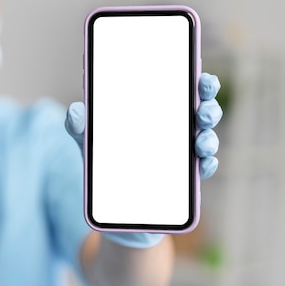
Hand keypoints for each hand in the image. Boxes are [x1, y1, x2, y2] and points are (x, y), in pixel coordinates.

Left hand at [64, 73, 222, 247]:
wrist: (113, 208)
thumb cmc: (105, 166)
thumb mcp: (89, 144)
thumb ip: (80, 127)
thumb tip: (75, 110)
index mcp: (157, 114)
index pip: (182, 91)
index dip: (198, 83)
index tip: (201, 77)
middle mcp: (176, 131)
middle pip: (202, 112)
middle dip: (209, 107)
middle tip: (203, 111)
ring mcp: (184, 156)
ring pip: (207, 140)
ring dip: (209, 138)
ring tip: (200, 141)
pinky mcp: (186, 181)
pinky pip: (203, 170)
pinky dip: (207, 165)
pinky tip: (203, 163)